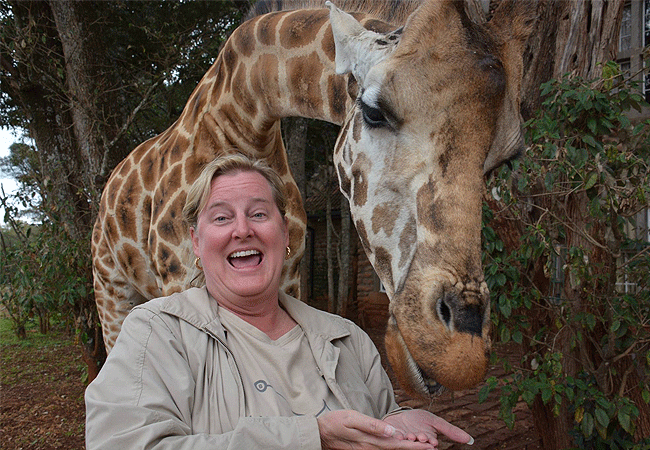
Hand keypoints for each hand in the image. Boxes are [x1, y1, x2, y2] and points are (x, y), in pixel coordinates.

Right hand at [317, 409, 440, 449]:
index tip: (429, 446)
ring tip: (421, 446)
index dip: (414, 446)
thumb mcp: (353, 419)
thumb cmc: (335, 423)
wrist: (318, 433)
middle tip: (432, 448)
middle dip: (414, 449)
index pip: (398, 444)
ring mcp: (366, 449)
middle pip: (397, 449)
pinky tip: (399, 444)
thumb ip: (373, 425)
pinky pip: (382, 449)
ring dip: (406, 449)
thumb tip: (392, 431)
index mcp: (371, 441)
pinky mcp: (363, 448)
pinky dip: (394, 447)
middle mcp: (371, 448)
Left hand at [383, 409, 473, 446]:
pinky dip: (397, 436)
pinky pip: (395, 438)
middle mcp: (416, 445)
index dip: (431, 444)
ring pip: (408, 444)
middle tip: (422, 437)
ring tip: (411, 435)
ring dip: (410, 440)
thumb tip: (471, 440)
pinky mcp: (394, 437)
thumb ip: (451, 431)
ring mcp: (405, 442)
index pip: (431, 446)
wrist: (402, 414)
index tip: (433, 441)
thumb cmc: (419, 420)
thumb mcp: (436, 422)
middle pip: (420, 446)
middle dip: (421, 443)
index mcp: (427, 443)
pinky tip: (398, 434)